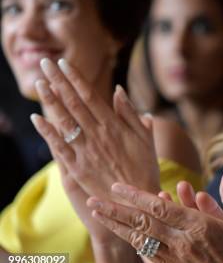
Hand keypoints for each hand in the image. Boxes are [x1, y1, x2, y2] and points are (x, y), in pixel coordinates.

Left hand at [31, 58, 159, 200]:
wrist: (136, 200)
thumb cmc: (144, 167)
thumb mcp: (145, 138)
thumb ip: (130, 114)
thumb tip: (118, 90)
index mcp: (114, 125)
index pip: (90, 95)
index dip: (75, 78)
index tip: (63, 62)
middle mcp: (97, 134)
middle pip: (73, 102)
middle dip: (58, 81)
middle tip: (45, 63)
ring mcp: (86, 150)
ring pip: (64, 120)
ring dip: (50, 100)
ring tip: (39, 83)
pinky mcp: (77, 167)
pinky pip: (59, 146)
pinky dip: (47, 131)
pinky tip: (36, 118)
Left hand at [88, 167, 222, 262]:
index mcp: (198, 227)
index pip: (159, 209)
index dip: (136, 197)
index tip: (118, 187)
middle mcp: (182, 243)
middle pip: (142, 224)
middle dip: (116, 211)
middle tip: (95, 200)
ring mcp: (174, 260)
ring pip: (139, 241)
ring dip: (117, 227)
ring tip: (98, 215)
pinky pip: (147, 256)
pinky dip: (133, 243)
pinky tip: (122, 234)